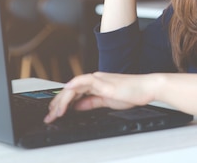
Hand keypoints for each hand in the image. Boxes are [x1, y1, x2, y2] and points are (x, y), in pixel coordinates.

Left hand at [43, 72, 159, 123]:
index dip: (62, 103)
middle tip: (49, 116)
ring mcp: (99, 79)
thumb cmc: (132, 93)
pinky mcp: (105, 82)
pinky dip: (75, 85)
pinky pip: (86, 81)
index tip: (54, 114)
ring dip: (63, 99)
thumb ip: (92, 102)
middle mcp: (95, 79)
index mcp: (95, 84)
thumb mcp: (107, 101)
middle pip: (70, 89)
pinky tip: (67, 90)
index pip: (73, 93)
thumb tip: (78, 106)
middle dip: (57, 103)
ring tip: (55, 112)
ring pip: (74, 86)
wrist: (147, 88)